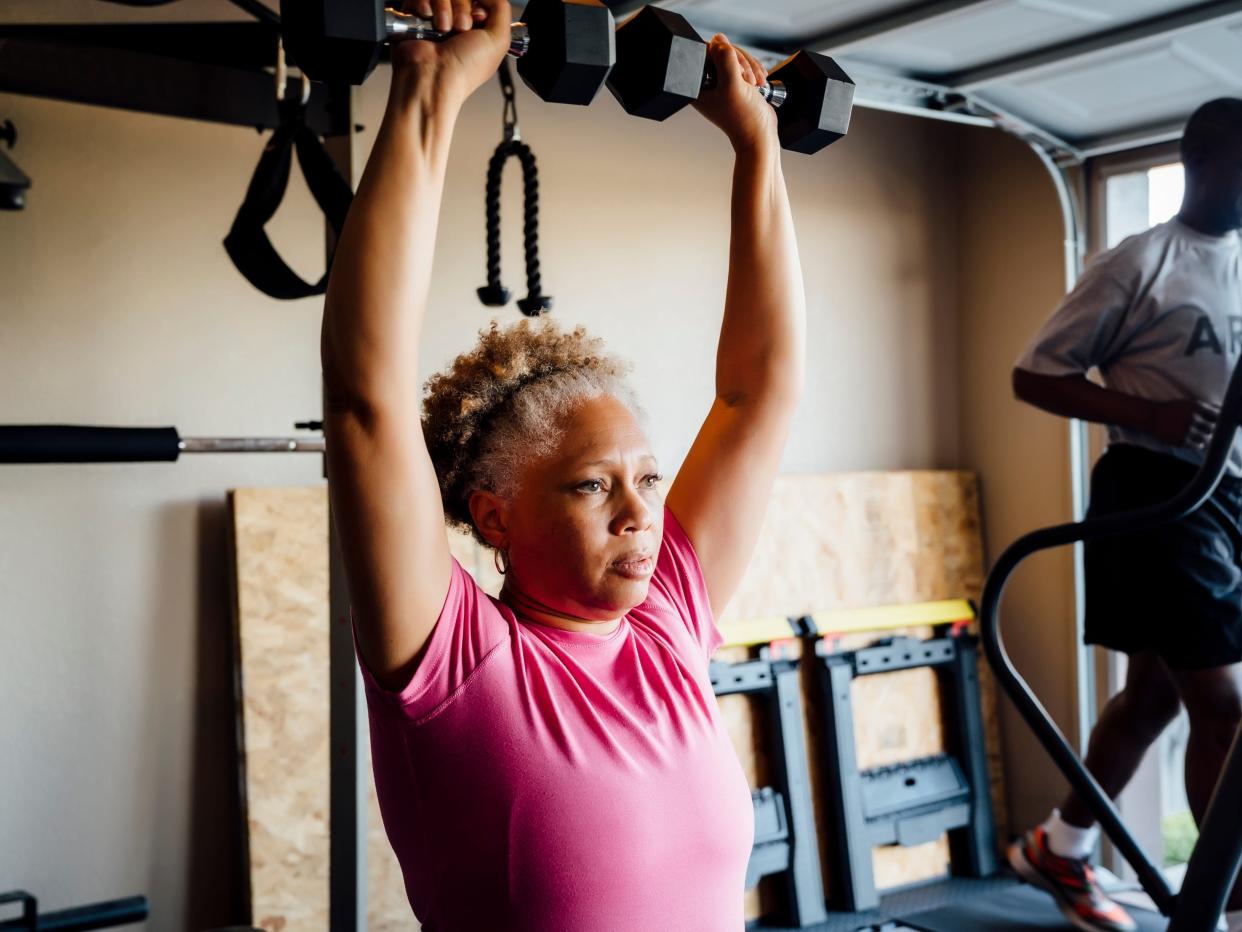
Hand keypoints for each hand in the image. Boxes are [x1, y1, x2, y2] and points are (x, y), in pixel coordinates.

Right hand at [390, 0, 510, 106]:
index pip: (478, 0)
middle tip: (460, 29)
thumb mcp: (500, 40)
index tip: (477, 19)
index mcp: (477, 31)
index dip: (478, 6)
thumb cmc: (464, 69)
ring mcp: (436, 20)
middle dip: (462, 8)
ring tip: (442, 28)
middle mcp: (457, 25)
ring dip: (443, 7)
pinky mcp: (415, 17)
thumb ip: (501, 9)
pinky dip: (424, 3)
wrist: (433, 77)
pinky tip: (427, 17)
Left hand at [691, 35, 777, 152]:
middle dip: (741, 61)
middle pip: (721, 51)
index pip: (704, 52)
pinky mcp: (735, 82)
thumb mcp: (733, 85)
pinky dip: (754, 69)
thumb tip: (719, 40)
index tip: (736, 71)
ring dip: (750, 66)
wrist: (760, 133)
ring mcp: (721, 82)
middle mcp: (706, 82)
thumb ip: (724, 60)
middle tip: (748, 79)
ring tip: (756, 83)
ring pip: (734, 56)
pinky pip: (743, 64)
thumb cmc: (744, 117)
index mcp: (697, 84)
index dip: (723, 54)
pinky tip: (759, 82)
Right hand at [1147, 398, 1219, 449]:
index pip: (1218, 415)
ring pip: (1206, 438)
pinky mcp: (1181, 440)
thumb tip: (1220, 413)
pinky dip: (1198, 445)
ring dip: (1206, 438)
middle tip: (1207, 431)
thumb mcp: (1188, 403)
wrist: (1150, 416)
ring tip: (1201, 437)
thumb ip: (1204, 408)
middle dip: (1212, 430)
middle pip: (1213, 428)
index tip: (1214, 422)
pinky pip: (1196, 446)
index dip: (1218, 420)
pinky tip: (1195, 441)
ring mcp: (1187, 430)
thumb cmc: (1171, 409)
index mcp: (1196, 407)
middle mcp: (1193, 418)